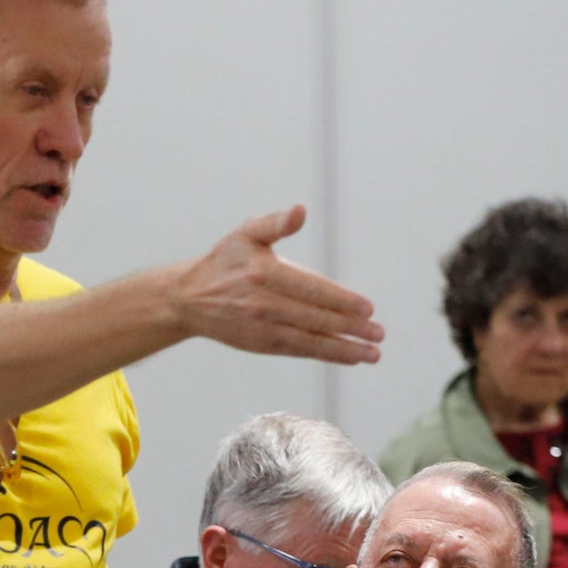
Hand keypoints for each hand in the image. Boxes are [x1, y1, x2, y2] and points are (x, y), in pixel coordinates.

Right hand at [175, 206, 382, 364]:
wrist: (189, 299)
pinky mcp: (261, 345)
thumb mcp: (246, 234)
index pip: (310, 289)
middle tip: (379, 333)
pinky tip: (349, 357)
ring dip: (344, 349)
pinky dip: (325, 354)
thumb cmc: (225, 261)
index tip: (368, 308)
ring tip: (372, 354)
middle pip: (315, 318)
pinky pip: (299, 351)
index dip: (340, 300)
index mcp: (263, 273)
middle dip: (351, 328)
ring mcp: (262, 328)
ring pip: (310, 340)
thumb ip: (275, 223)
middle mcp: (262, 304)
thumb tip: (300, 210)